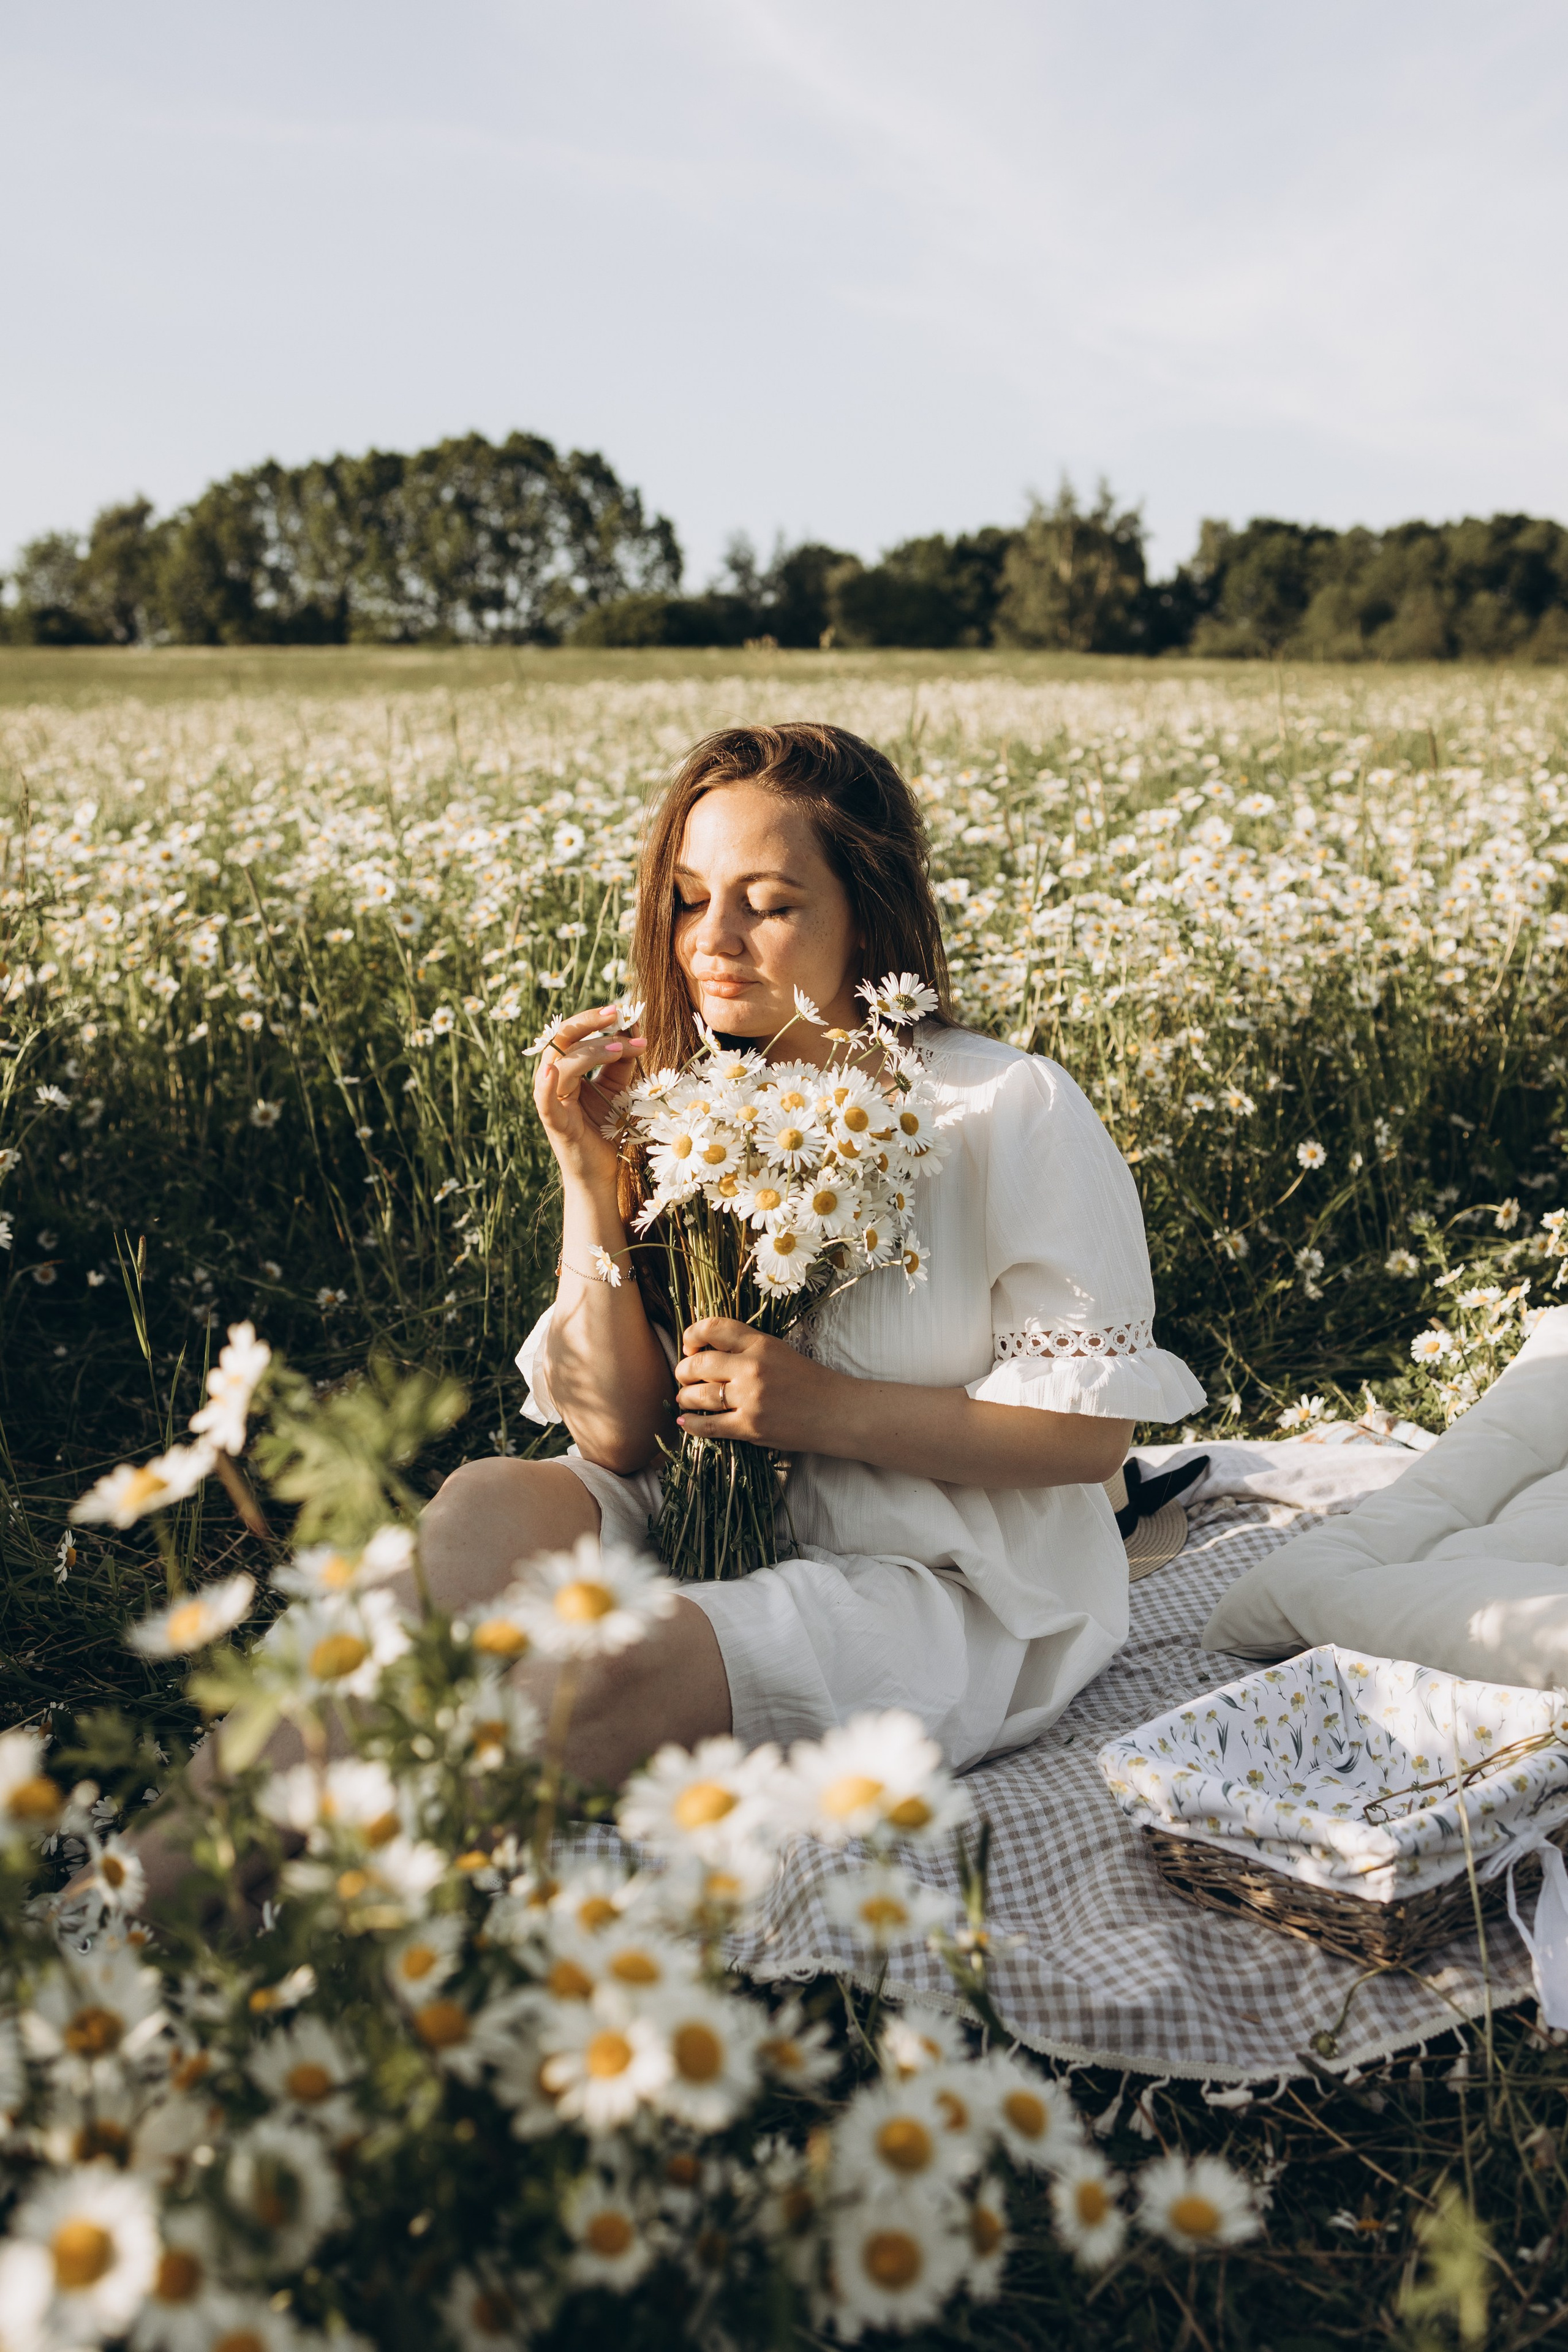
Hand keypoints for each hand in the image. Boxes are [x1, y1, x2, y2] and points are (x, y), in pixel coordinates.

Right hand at [533, 1005, 646, 1191]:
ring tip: (620, 1049)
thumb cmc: (605, 1129)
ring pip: (561, 1064)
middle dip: (588, 1022)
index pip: (575, 1033)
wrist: (601, 1171)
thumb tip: (633, 1026)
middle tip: (616, 1013)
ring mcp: (551, 1100)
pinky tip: (551, 1072)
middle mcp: (554, 1079)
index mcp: (566, 1068)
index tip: (624, 1011)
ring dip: (591, 1051)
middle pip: (562, 1039)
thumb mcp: (619, 1088)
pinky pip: (544, 1100)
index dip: (595, 1019)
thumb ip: (623, 1060)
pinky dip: (546, 1085)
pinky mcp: (553, 1122)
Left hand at [674, 1318, 835, 1450]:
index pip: (713, 1328)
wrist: (838, 1412)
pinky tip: (686, 1421)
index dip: (692, 1335)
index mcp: (761, 1343)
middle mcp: (752, 1367)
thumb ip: (746, 1349)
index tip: (689, 1346)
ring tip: (685, 1399)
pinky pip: (709, 1426)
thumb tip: (704, 1353)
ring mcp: (751, 1398)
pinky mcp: (751, 1427)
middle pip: (698, 1364)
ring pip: (698, 1396)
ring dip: (685, 1398)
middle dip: (683, 1371)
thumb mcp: (779, 1352)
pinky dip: (692, 1424)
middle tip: (684, 1377)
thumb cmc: (809, 1382)